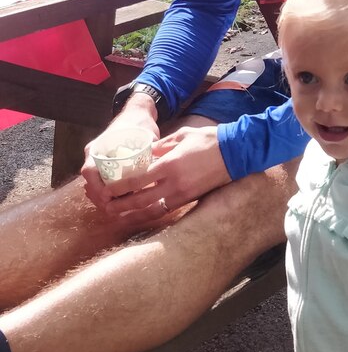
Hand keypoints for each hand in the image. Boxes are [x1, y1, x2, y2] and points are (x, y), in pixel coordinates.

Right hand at [81, 94, 159, 209]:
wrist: (137, 113)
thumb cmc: (139, 124)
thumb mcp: (144, 137)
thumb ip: (147, 151)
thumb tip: (154, 171)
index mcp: (98, 147)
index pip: (89, 171)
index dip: (97, 188)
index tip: (109, 198)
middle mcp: (94, 155)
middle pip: (90, 182)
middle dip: (101, 198)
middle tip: (115, 209)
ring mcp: (98, 160)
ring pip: (95, 185)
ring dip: (104, 197)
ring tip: (118, 209)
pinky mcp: (105, 165)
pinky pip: (101, 182)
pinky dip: (108, 192)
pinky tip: (120, 201)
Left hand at [100, 124, 231, 220]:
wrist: (235, 153)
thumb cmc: (209, 140)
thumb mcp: (182, 136)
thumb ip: (161, 146)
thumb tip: (143, 153)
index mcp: (170, 164)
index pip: (137, 180)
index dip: (119, 187)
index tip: (107, 189)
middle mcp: (174, 183)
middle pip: (141, 200)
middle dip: (121, 205)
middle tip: (106, 207)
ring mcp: (183, 194)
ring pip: (152, 210)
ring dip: (134, 214)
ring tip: (120, 215)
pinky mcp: (190, 199)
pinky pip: (166, 209)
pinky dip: (152, 213)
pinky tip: (142, 213)